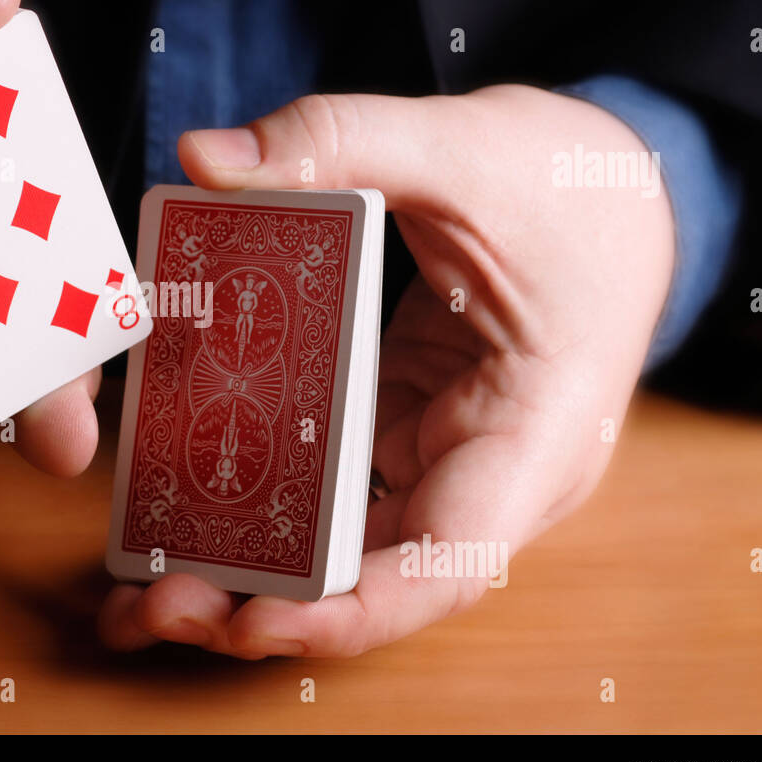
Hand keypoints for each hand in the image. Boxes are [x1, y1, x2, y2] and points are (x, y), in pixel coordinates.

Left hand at [99, 85, 674, 656]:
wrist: (613, 188)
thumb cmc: (570, 184)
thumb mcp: (462, 146)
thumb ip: (338, 140)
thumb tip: (205, 158)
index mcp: (536, 433)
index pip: (451, 561)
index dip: (353, 610)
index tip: (254, 622)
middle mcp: (490, 473)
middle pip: (377, 575)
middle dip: (267, 601)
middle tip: (156, 600)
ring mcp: (445, 458)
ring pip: (346, 547)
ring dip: (252, 568)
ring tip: (148, 581)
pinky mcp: (405, 431)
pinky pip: (331, 490)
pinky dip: (262, 506)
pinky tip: (184, 503)